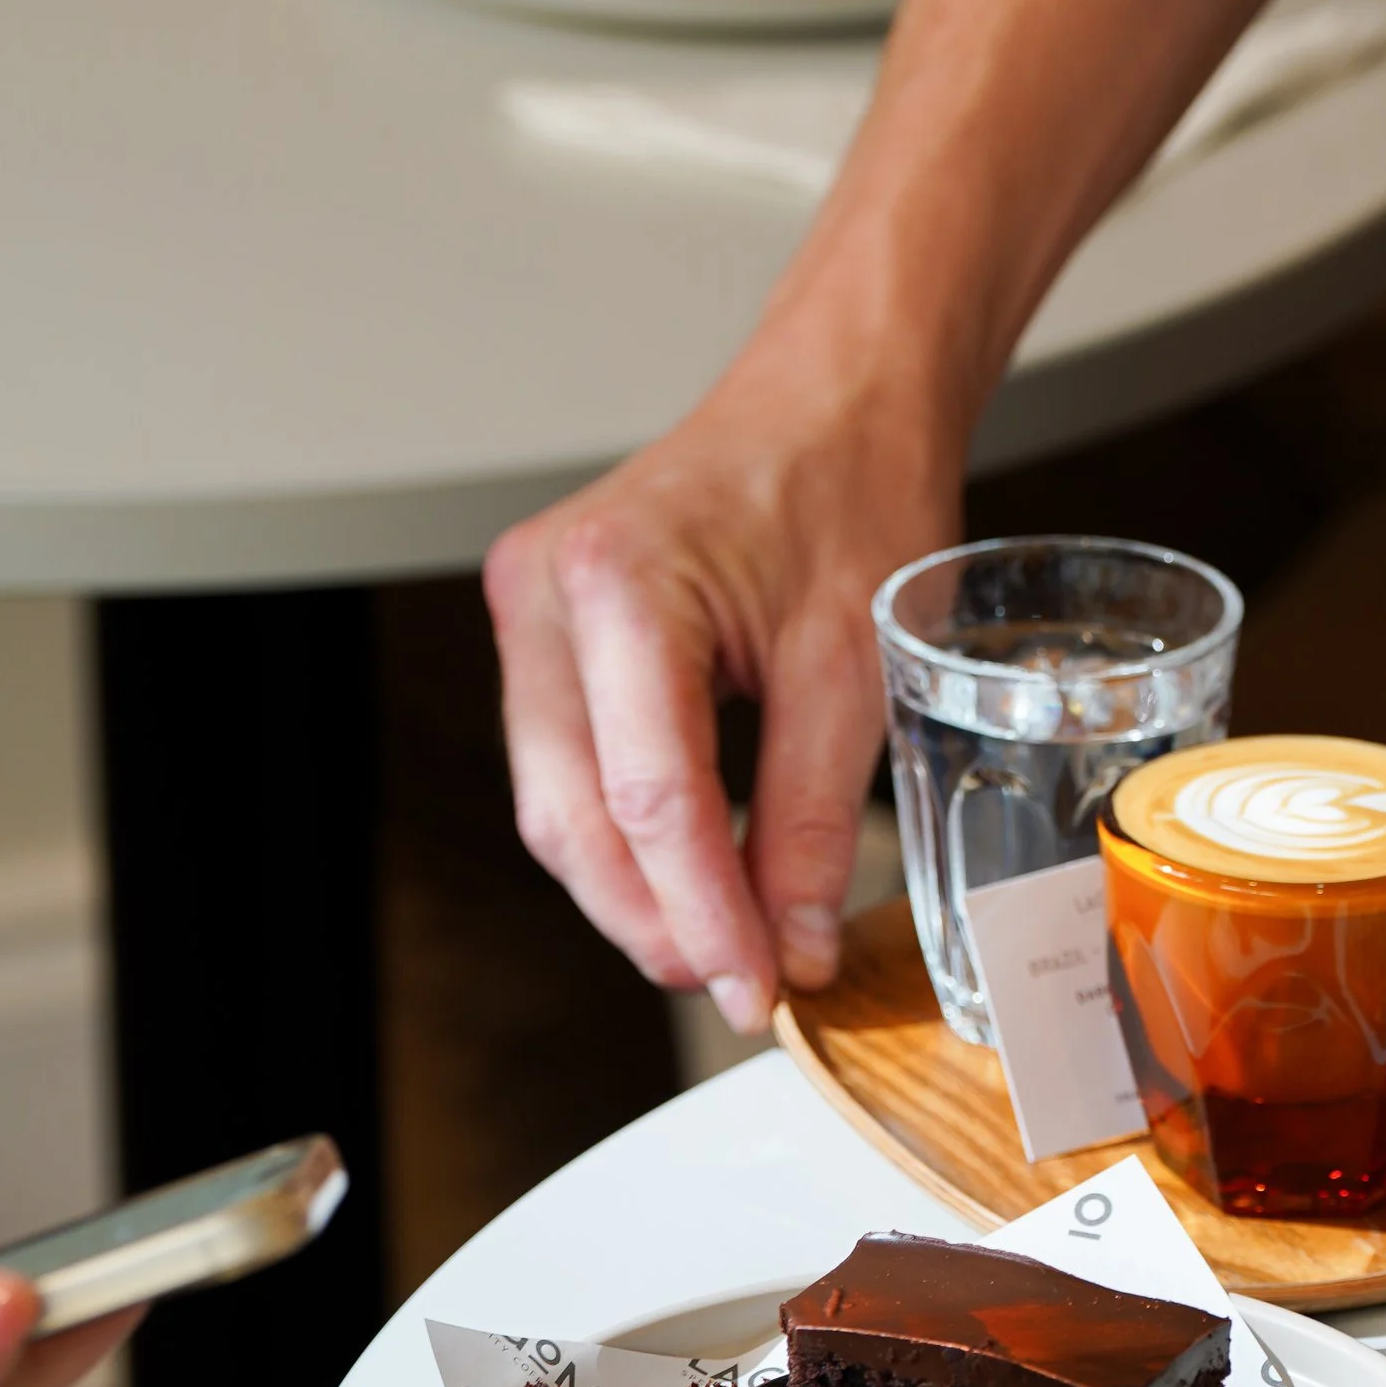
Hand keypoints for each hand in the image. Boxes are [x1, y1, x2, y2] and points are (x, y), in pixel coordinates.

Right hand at [484, 346, 958, 1031]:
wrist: (834, 397)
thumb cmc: (847, 481)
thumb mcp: (854, 664)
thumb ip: (813, 818)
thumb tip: (789, 945)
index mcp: (622, 580)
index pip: (649, 798)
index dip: (701, 916)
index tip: (754, 988)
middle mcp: (547, 590)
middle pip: (572, 815)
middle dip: (654, 919)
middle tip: (738, 985)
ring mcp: (530, 608)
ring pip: (554, 802)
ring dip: (632, 889)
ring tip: (723, 945)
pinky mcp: (544, 630)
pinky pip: (565, 763)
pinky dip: (623, 833)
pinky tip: (691, 875)